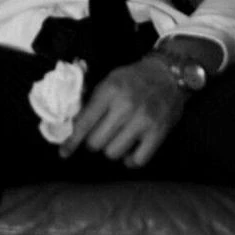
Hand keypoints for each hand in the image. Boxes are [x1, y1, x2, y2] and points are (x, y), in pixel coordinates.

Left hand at [59, 55, 186, 167]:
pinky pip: (137, 161)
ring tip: (117, 139)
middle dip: (93, 142)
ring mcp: (143, 121)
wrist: (169, 74)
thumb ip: (92, 101)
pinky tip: (130, 150)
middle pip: (96, 142)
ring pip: (113, 153)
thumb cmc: (134, 78)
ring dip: (112, 149)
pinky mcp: (158, 133)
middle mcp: (126, 106)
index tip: (64, 153)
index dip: (71, 141)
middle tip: (100, 135)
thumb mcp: (109, 80)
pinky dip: (130, 160)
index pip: (84, 123)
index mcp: (110, 90)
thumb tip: (71, 125)